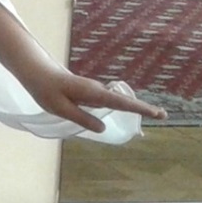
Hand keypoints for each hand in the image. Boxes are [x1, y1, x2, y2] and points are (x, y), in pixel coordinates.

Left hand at [24, 66, 164, 132]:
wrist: (38, 74)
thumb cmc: (46, 91)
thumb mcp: (61, 108)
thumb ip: (81, 118)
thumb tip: (103, 128)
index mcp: (92, 93)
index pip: (120, 103)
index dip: (139, 108)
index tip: (158, 113)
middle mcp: (97, 90)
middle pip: (123, 102)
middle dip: (142, 108)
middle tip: (163, 115)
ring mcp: (95, 91)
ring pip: (117, 101)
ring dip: (133, 108)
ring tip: (154, 114)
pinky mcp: (91, 92)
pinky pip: (109, 101)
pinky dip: (122, 106)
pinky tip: (129, 112)